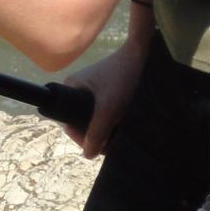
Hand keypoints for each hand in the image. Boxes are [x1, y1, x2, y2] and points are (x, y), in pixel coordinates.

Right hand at [62, 39, 148, 157]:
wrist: (141, 55)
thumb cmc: (121, 79)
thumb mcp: (108, 108)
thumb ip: (96, 132)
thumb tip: (87, 155)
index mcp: (69, 87)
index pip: (67, 120)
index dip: (81, 136)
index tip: (98, 147)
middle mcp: (77, 88)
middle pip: (81, 120)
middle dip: (96, 135)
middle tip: (113, 144)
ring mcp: (92, 89)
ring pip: (94, 117)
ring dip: (106, 129)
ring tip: (121, 136)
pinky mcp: (106, 90)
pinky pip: (103, 111)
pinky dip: (112, 120)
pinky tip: (124, 125)